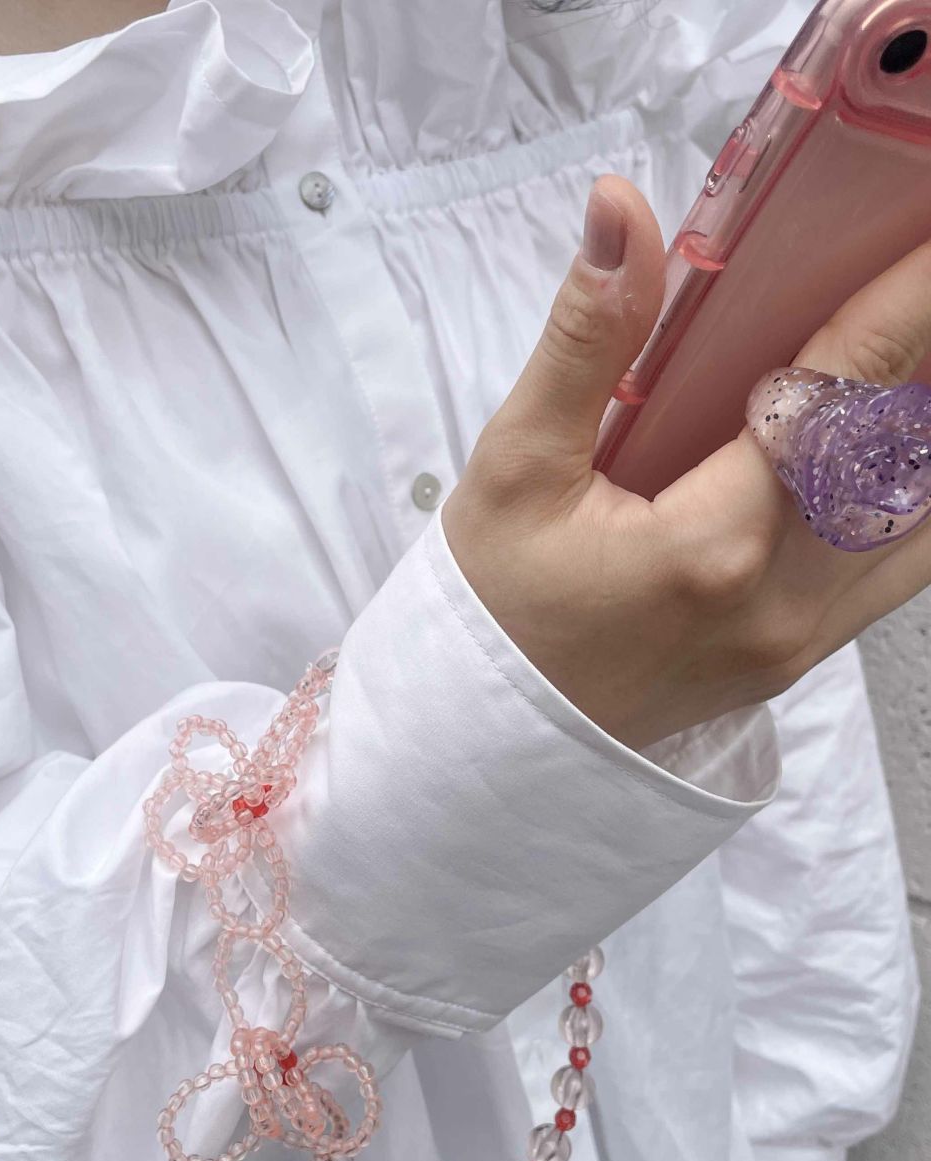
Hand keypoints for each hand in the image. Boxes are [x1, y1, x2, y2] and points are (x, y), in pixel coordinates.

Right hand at [442, 175, 930, 750]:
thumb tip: (621, 212)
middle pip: (907, 451)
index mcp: (714, 544)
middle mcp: (781, 598)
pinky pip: (892, 568)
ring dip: (920, 430)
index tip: (926, 236)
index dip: (905, 299)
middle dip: (921, 354)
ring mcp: (799, 640)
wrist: (485, 738)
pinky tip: (879, 443)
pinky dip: (907, 494)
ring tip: (899, 358)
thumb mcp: (516, 469)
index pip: (841, 394)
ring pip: (919, 518)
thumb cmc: (493, 607)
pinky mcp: (796, 658)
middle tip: (910, 286)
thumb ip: (585, 341)